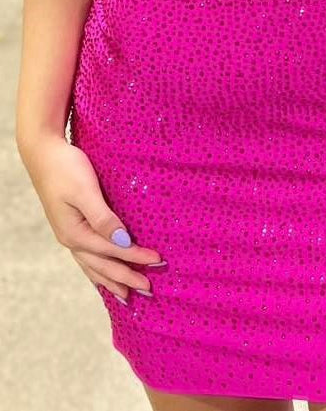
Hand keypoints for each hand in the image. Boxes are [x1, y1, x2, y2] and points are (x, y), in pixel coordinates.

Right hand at [19, 133, 163, 304]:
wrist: (43, 153)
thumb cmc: (66, 168)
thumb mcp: (86, 191)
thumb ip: (103, 218)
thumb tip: (122, 243)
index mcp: (75, 233)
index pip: (112, 251)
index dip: (135, 257)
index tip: (157, 261)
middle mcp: (71, 239)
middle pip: (102, 265)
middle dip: (125, 278)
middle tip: (149, 290)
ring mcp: (69, 234)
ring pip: (93, 265)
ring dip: (111, 280)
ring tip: (126, 295)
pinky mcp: (71, 226)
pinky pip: (87, 256)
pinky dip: (98, 269)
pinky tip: (102, 274)